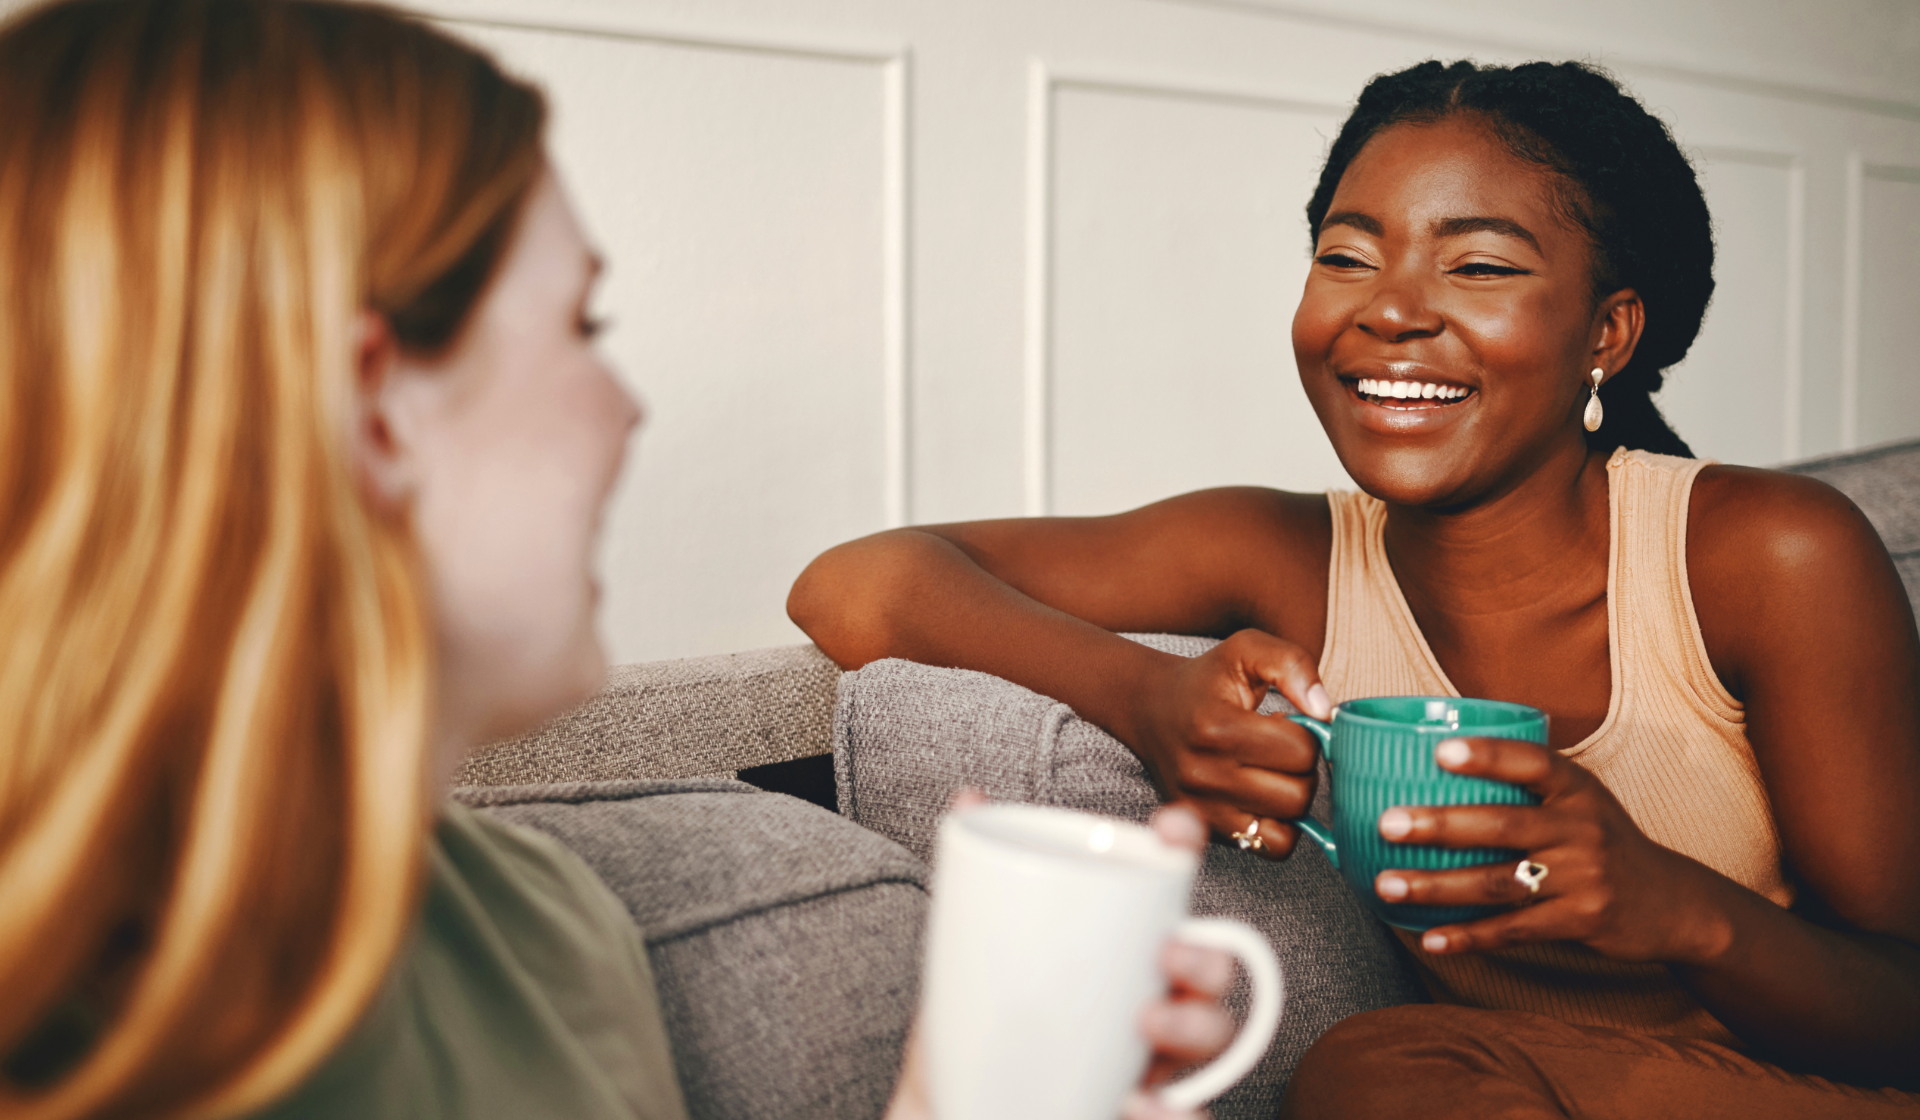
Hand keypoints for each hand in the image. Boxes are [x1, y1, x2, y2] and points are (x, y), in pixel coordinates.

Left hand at [885, 802, 1236, 1119]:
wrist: (960, 1108)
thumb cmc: (986, 1022)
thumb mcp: (976, 949)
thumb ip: (981, 881)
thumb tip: (967, 796)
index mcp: (1125, 942)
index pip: (1170, 884)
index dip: (1185, 850)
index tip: (1172, 828)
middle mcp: (1154, 994)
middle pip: (1212, 967)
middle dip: (1207, 954)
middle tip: (1168, 953)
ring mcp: (1157, 1058)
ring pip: (1213, 1039)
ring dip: (1195, 1025)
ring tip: (1148, 1025)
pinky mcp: (1149, 1110)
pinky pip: (1186, 1114)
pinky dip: (1174, 1113)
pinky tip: (1140, 1106)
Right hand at [1131, 629, 1332, 858]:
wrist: (1149, 708)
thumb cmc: (1205, 680)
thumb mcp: (1246, 649)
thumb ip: (1291, 664)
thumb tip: (1325, 710)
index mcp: (1216, 727)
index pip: (1300, 750)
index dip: (1307, 735)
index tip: (1285, 723)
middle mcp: (1204, 774)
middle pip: (1298, 793)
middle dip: (1302, 769)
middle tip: (1281, 749)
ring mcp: (1203, 808)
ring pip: (1289, 825)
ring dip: (1292, 798)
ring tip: (1271, 771)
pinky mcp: (1206, 829)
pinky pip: (1270, 847)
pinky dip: (1280, 827)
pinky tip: (1266, 798)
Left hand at [1371, 737, 1723, 963]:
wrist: (1673, 903)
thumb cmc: (1602, 840)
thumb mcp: (1581, 800)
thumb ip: (1525, 783)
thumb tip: (1430, 759)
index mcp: (1577, 788)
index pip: (1531, 762)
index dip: (1487, 756)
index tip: (1440, 751)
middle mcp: (1582, 828)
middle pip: (1502, 824)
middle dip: (1441, 825)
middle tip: (1387, 824)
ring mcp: (1584, 877)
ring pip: (1498, 883)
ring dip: (1437, 886)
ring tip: (1387, 886)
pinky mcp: (1581, 921)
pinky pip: (1514, 930)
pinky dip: (1469, 937)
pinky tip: (1430, 938)